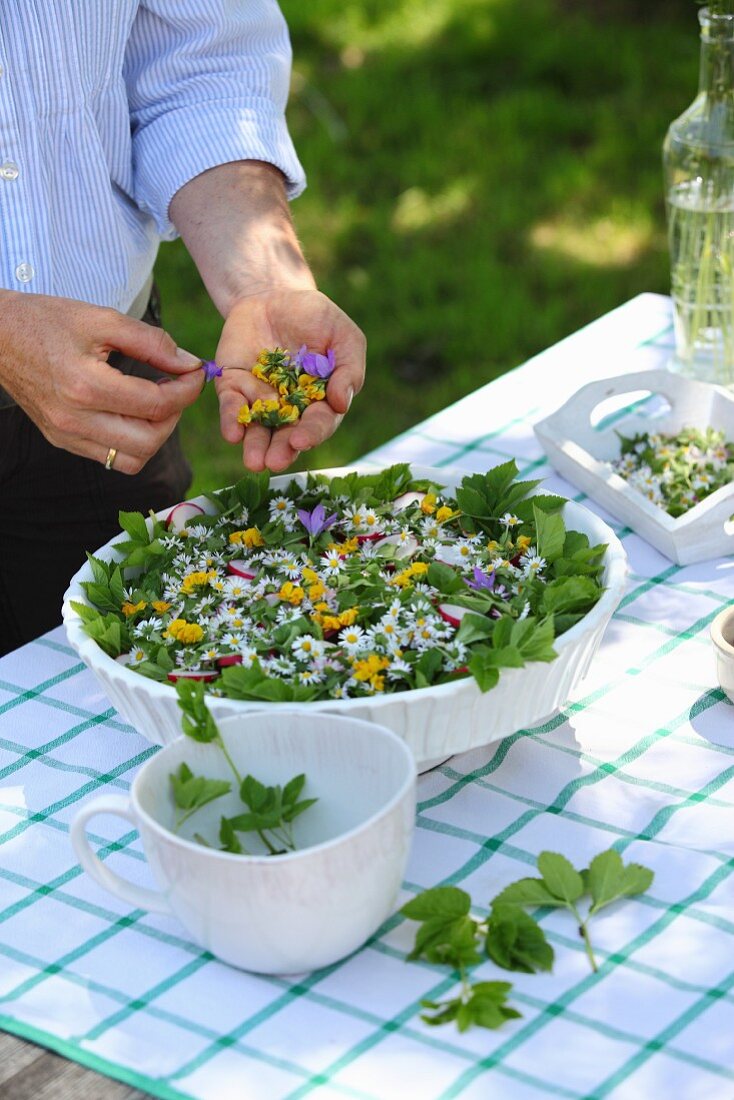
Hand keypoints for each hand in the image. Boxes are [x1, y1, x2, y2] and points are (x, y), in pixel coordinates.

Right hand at [0, 291, 203, 473]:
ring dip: (155, 435)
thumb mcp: (102, 319)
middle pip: (149, 441)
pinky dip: (132, 442)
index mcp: (85, 386)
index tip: (194, 372)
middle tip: (175, 388)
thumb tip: (189, 364)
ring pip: (133, 460)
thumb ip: (151, 342)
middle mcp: (75, 419)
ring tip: (155, 403)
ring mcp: (67, 435)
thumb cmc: (48, 321)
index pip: (157, 405)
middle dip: (174, 416)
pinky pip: (111, 459)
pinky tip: (131, 413)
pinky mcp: (62, 441)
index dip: (187, 390)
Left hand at [214, 288, 365, 471]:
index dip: (312, 432)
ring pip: (257, 429)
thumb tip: (342, 402)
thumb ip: (348, 369)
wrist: (275, 294)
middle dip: (281, 449)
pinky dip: (231, 420)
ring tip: (254, 461)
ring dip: (255, 446)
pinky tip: (232, 433)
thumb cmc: (316, 317)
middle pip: (286, 434)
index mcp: (320, 401)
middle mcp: (290, 408)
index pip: (319, 422)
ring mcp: (260, 400)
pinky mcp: (234, 387)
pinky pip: (232, 406)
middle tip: (274, 462)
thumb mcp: (343, 336)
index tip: (301, 439)